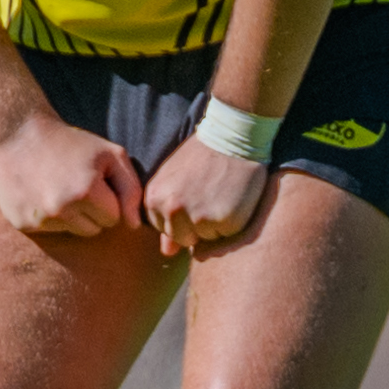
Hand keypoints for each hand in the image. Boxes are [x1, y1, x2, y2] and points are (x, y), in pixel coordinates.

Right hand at [0, 119, 142, 237]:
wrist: (19, 134)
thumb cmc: (72, 143)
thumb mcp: (111, 155)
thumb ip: (131, 190)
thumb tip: (134, 226)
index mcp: (87, 191)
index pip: (113, 218)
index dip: (107, 199)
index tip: (94, 180)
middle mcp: (62, 208)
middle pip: (94, 230)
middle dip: (90, 211)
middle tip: (75, 184)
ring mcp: (40, 218)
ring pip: (72, 232)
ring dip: (70, 216)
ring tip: (58, 188)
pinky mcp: (22, 223)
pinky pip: (48, 231)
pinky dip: (48, 217)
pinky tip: (40, 193)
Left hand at [142, 143, 268, 258]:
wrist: (233, 136)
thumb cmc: (202, 155)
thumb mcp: (175, 179)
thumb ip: (166, 212)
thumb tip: (167, 252)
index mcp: (154, 198)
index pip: (164, 229)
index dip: (182, 217)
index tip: (193, 194)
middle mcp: (171, 209)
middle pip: (183, 238)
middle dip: (196, 225)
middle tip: (209, 195)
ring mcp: (197, 217)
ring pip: (205, 239)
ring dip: (214, 226)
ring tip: (220, 196)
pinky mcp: (223, 221)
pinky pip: (226, 235)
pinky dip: (232, 223)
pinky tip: (233, 199)